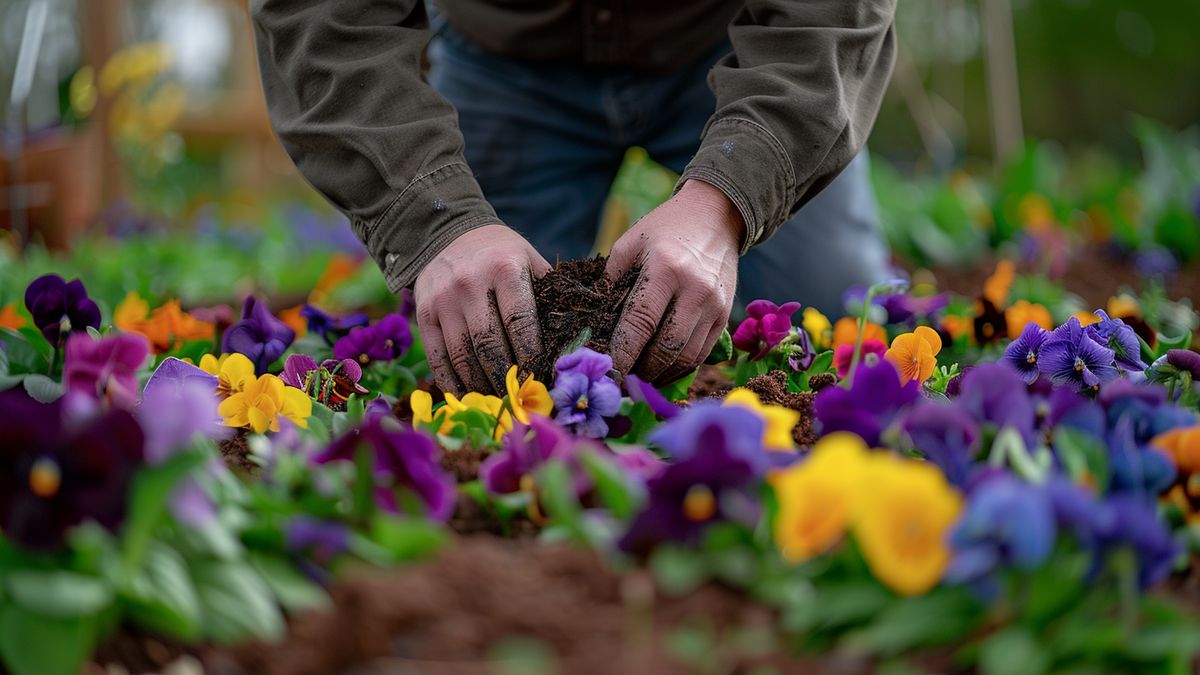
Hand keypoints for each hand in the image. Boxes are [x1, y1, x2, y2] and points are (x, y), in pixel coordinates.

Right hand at [414, 224, 550, 394]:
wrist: (446, 233)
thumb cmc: (499, 253)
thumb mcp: (529, 260)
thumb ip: (550, 293)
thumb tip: (579, 337)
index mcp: (504, 269)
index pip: (520, 322)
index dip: (531, 356)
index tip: (542, 378)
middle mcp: (470, 284)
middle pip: (490, 344)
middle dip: (507, 377)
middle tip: (521, 398)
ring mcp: (443, 300)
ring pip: (463, 355)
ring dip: (482, 385)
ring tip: (499, 401)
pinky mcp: (423, 314)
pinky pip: (437, 357)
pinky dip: (452, 383)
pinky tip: (468, 396)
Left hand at [606, 179, 743, 383]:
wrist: (716, 216)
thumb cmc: (665, 228)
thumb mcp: (630, 243)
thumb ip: (610, 280)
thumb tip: (593, 322)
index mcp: (666, 268)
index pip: (641, 321)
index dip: (623, 352)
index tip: (606, 371)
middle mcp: (695, 289)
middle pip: (666, 347)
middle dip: (640, 371)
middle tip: (619, 381)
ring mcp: (715, 305)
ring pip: (686, 357)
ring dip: (659, 374)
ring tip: (637, 379)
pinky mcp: (725, 315)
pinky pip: (701, 353)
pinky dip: (679, 368)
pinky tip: (660, 370)